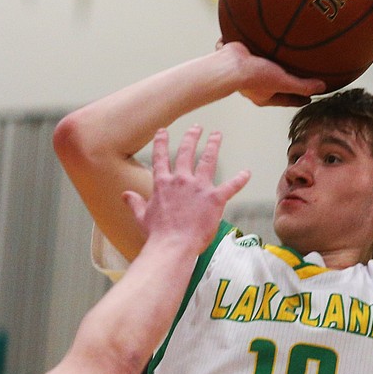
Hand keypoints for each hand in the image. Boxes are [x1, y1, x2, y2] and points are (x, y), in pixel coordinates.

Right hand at [125, 126, 248, 253]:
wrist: (173, 246)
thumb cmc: (157, 235)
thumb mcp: (142, 217)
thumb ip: (135, 203)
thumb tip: (125, 195)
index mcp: (163, 184)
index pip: (160, 158)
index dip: (161, 143)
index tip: (162, 131)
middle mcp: (180, 180)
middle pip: (186, 152)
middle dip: (191, 137)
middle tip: (197, 127)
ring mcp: (199, 188)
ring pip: (207, 160)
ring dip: (213, 146)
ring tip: (217, 135)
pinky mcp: (215, 199)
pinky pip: (231, 186)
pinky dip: (240, 179)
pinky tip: (247, 173)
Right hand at [219, 41, 324, 106]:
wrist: (229, 63)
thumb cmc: (253, 76)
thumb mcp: (282, 82)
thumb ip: (301, 85)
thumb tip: (322, 87)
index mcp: (264, 96)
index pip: (287, 100)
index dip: (299, 99)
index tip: (310, 98)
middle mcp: (255, 86)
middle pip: (275, 85)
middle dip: (287, 82)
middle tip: (299, 78)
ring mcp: (248, 71)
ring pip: (266, 69)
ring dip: (275, 65)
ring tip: (285, 58)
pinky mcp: (243, 57)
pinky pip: (256, 53)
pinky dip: (263, 48)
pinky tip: (270, 39)